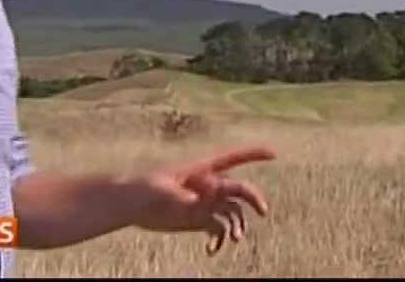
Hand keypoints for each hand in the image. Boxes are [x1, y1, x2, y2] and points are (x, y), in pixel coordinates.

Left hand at [131, 146, 274, 254]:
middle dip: (253, 198)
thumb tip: (210, 193)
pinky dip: (220, 241)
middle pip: (239, 189)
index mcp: (202, 170)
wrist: (130, 204)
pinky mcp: (198, 219)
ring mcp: (205, 203)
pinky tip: (212, 251)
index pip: (233, 158)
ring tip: (235, 239)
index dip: (254, 154)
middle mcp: (208, 186)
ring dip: (238, 226)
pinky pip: (218, 230)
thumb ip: (190, 193)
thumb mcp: (166, 190)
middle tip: (263, 211)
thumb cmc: (145, 188)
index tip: (274, 153)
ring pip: (233, 213)